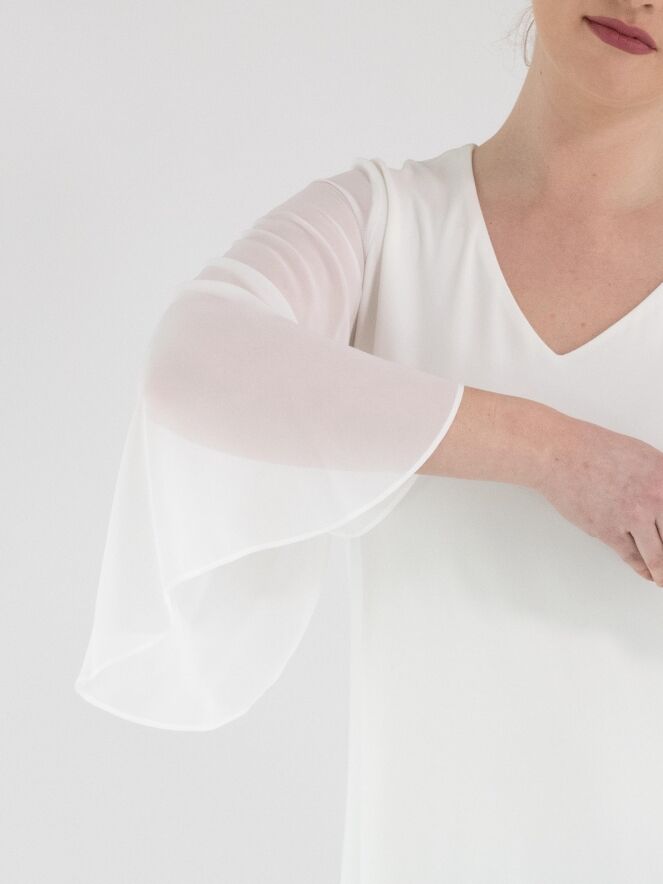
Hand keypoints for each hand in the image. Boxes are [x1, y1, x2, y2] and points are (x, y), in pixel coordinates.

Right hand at [538, 416, 662, 584]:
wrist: (561, 455)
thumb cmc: (594, 451)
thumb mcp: (642, 456)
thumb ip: (660, 480)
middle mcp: (655, 498)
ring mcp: (633, 516)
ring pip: (658, 555)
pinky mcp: (610, 531)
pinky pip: (632, 556)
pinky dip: (642, 569)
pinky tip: (648, 574)